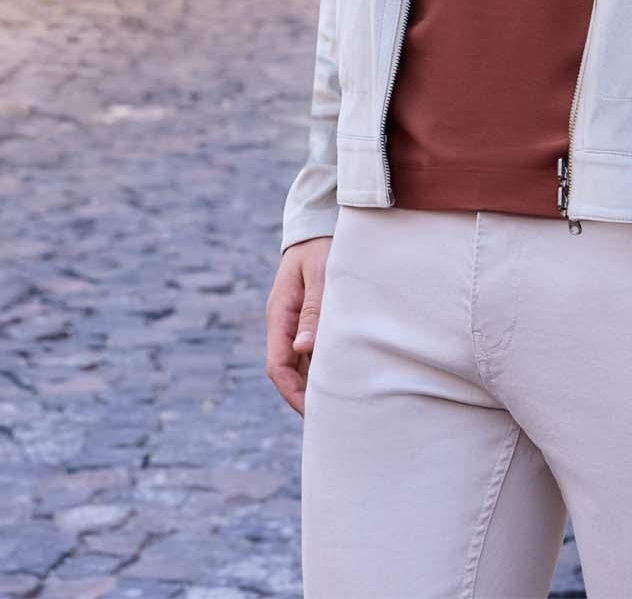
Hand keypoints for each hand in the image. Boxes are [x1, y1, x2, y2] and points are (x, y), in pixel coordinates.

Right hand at [265, 235, 331, 415]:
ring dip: (316, 381)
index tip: (313, 412)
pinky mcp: (310, 317)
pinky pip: (312, 348)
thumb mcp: (320, 273)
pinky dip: (324, 364)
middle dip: (305, 395)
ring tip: (343, 402)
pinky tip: (345, 374)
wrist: (320, 223)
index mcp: (280, 313)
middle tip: (333, 417)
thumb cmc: (322, 245)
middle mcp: (284, 322)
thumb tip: (303, 348)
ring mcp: (296, 321)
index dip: (292, 392)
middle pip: (289, 370)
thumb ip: (314, 308)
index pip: (278, 365)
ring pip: (301, 362)